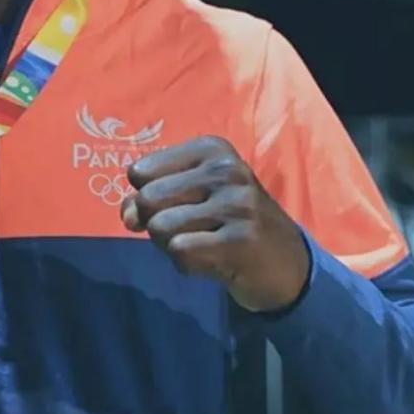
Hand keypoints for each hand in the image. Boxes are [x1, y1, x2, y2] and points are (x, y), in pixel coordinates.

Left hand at [120, 135, 309, 312]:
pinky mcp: (241, 240)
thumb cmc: (229, 222)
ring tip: (204, 244)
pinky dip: (187, 264)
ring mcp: (236, 204)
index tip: (174, 205)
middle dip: (155, 223)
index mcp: (212, 149)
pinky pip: (180, 251)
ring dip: (171, 246)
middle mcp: (226, 169)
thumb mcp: (191, 197)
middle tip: (190, 230)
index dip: (145, 197)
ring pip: (160, 227)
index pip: (140, 172)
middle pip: (147, 199)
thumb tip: (128, 216)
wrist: (285, 262)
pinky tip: (214, 260)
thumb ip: (148, 199)